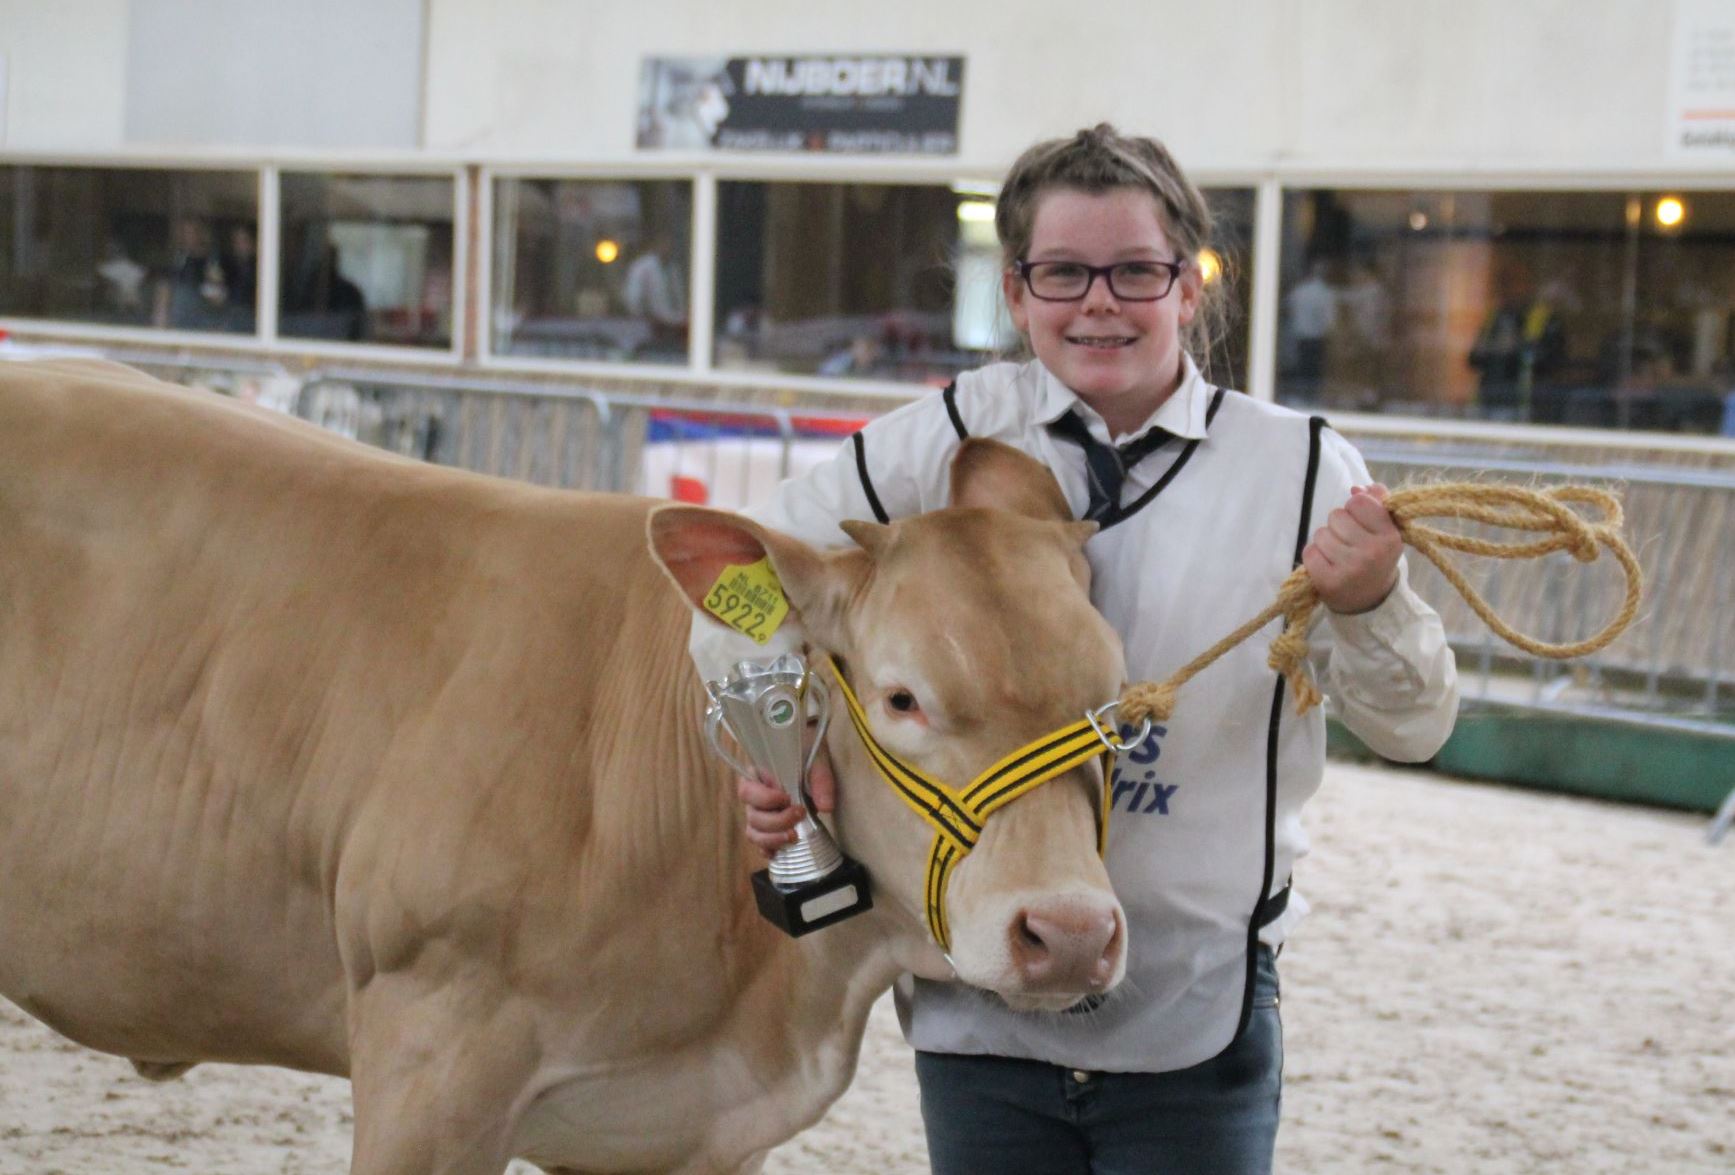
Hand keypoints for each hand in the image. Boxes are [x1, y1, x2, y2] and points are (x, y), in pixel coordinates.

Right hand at [737, 746, 836, 858]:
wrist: (811, 757)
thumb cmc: (807, 754)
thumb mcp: (816, 760)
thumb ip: (820, 780)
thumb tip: (825, 807)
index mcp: (756, 776)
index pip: (747, 791)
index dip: (765, 799)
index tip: (787, 798)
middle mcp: (754, 797)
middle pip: (753, 817)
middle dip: (776, 822)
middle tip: (800, 814)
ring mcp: (760, 814)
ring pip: (754, 833)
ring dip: (772, 839)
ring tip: (794, 837)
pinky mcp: (770, 828)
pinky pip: (761, 844)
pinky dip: (768, 850)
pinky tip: (778, 853)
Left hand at [1302, 484, 1401, 614]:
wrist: (1369, 600)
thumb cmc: (1375, 557)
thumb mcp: (1385, 531)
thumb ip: (1376, 502)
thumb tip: (1356, 488)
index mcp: (1390, 537)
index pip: (1359, 502)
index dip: (1354, 508)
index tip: (1360, 522)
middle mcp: (1372, 553)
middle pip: (1337, 516)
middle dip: (1338, 525)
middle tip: (1348, 542)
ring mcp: (1350, 569)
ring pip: (1321, 533)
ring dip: (1325, 541)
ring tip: (1338, 554)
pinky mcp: (1328, 582)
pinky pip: (1309, 551)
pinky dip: (1314, 556)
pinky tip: (1326, 564)